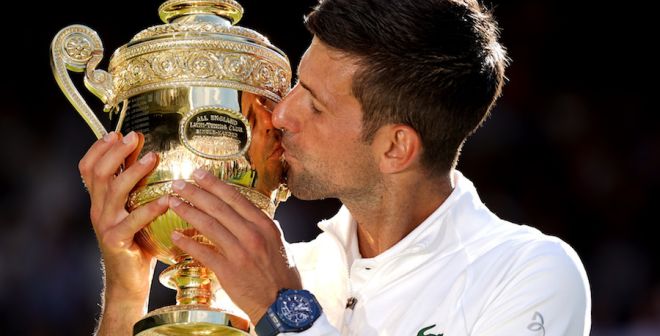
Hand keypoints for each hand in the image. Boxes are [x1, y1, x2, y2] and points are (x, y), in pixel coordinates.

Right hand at [79, 131, 167, 332]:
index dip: (98, 148)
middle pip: (99, 173)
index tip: (116, 132)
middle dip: (116, 152)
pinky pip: (132, 221)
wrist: (128, 280)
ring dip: (134, 172)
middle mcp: (98, 209)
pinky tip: (166, 199)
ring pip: (114, 192)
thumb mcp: (133, 208)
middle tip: (135, 137)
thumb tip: (147, 152)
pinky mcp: (117, 241)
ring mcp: (105, 225)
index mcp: (100, 200)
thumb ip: (136, 184)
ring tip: (154, 158)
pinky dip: (150, 208)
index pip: (88, 168)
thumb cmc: (137, 241)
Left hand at [168, 168, 301, 322]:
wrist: (282, 303)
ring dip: (188, 211)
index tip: (199, 174)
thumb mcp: (278, 242)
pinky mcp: (228, 271)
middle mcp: (252, 235)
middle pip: (219, 207)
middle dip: (196, 192)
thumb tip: (250, 213)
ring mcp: (240, 252)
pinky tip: (175, 235)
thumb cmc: (281, 274)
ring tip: (172, 202)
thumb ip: (262, 226)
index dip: (215, 184)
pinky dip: (187, 243)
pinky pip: (203, 252)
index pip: (236, 198)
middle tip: (178, 183)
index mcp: (264, 225)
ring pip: (209, 225)